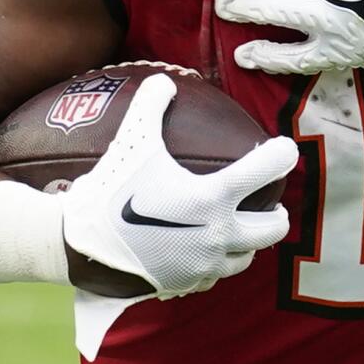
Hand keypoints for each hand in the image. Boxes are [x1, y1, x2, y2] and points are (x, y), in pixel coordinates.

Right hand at [59, 75, 295, 297]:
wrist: (78, 244)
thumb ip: (150, 107)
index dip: (282, 156)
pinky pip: (213, 276)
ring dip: (248, 243)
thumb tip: (163, 80)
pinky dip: (215, 264)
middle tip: (272, 205)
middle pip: (274, 228)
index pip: (266, 171)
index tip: (285, 150)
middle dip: (278, 215)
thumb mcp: (131, 142)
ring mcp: (204, 264)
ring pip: (246, 257)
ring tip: (239, 229)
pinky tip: (204, 253)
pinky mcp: (186, 284)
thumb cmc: (109, 190)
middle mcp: (218, 234)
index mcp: (213, 197)